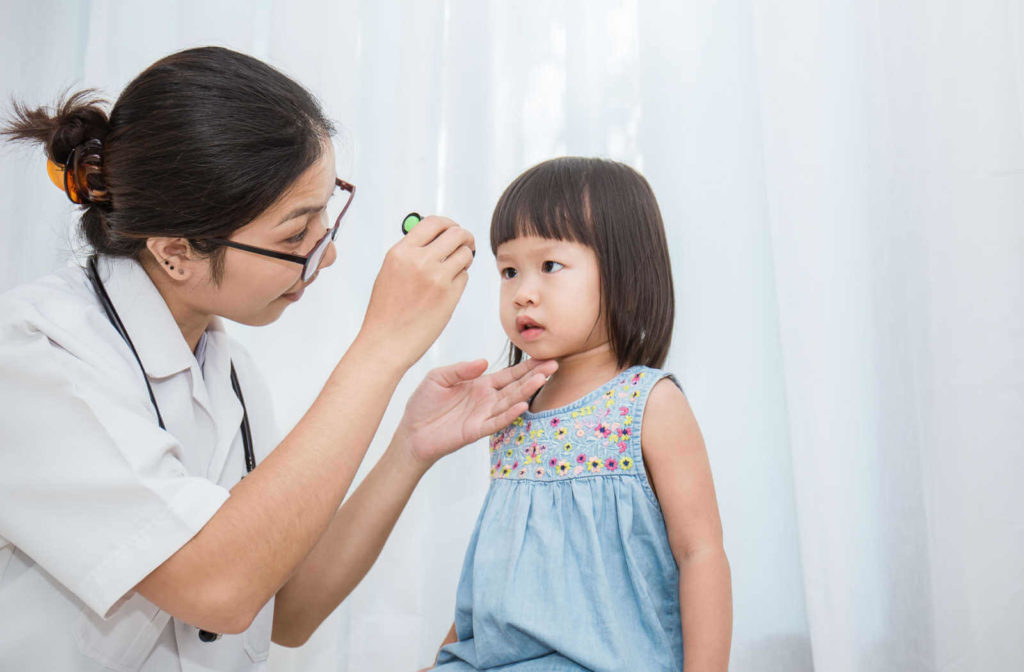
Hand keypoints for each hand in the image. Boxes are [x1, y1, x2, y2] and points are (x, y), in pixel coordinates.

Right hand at [359, 216, 475, 369]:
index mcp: (401, 252)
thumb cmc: (387, 312)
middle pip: (456, 233)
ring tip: (454, 270)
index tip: (453, 230)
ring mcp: (436, 277)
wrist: (386, 343)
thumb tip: (434, 238)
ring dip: (465, 259)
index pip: (433, 222)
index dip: (448, 224)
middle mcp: (419, 260)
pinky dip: (460, 279)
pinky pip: (465, 277)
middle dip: (464, 238)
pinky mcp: (449, 295)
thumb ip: (411, 253)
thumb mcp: (390, 272)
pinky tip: (447, 290)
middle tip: (466, 245)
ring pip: (465, 254)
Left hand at [397, 358, 557, 466]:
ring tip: (542, 378)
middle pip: (515, 385)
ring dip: (526, 391)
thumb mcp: (438, 378)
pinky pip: (496, 421)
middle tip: (554, 364)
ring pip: (510, 401)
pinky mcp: (476, 430)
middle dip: (534, 375)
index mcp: (480, 384)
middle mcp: (486, 399)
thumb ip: (460, 369)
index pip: (508, 374)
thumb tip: (484, 361)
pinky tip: (522, 404)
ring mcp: (483, 415)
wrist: (412, 432)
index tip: (544, 356)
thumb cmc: (424, 404)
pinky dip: (509, 414)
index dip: (526, 366)